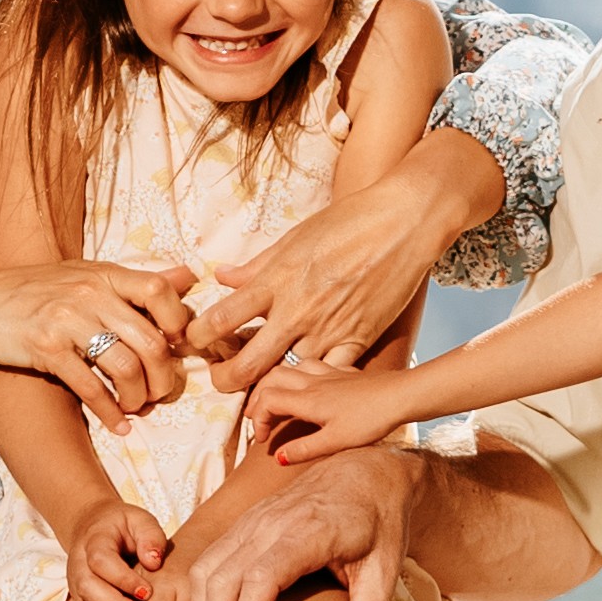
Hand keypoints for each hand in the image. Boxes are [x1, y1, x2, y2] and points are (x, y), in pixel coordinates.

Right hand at [0, 259, 198, 422]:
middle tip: (161, 392)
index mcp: (102, 274)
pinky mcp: (46, 348)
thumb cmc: (36, 296)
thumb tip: (188, 277)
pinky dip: (110, 413)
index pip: (158, 290)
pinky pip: (91, 387)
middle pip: (150, 340)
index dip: (176, 322)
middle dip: (163, 376)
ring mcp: (66, 320)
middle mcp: (88, 293)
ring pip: (125, 367)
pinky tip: (118, 425)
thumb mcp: (85, 277)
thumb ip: (133, 283)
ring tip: (137, 408)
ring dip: (138, 397)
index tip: (174, 346)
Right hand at [68, 502, 171, 600]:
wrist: (95, 527)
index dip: (122, 579)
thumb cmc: (123, 525)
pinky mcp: (81, 597)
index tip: (147, 591)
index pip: (101, 561)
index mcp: (93, 540)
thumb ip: (150, 536)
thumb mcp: (140, 520)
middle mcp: (78, 562)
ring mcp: (76, 582)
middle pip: (88, 588)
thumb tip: (154, 562)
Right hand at [161, 444, 416, 600]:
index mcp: (308, 531)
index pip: (262, 577)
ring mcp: (252, 520)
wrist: (369, 470)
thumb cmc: (380, 522)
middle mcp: (271, 522)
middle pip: (223, 578)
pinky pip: (208, 561)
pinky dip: (203, 598)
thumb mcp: (385, 572)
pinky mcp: (243, 523)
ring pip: (207, 571)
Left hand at [185, 136, 494, 399]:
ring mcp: (328, 330)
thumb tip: (222, 276)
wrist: (405, 222)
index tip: (196, 339)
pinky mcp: (359, 340)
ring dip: (273, 379)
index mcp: (276, 280)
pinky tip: (311, 375)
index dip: (199, 337)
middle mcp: (297, 311)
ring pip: (287, 376)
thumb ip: (257, 265)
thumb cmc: (349, 220)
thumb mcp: (295, 237)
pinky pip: (330, 375)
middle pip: (247, 365)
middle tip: (221, 378)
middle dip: (224, 380)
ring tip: (268, 375)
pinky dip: (318, 379)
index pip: (220, 319)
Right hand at [251, 361, 421, 467]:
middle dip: (258, 397)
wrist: (402, 396)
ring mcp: (329, 373)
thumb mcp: (336, 442)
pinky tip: (309, 385)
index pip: (267, 401)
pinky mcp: (344, 372)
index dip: (258, 420)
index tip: (263, 440)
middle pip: (271, 378)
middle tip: (258, 418)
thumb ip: (305, 449)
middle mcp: (313, 382)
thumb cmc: (371, 420)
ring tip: (276, 399)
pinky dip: (300, 373)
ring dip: (276, 381)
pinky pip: (313, 364)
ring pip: (291, 367)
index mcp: (307, 400)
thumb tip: (278, 457)